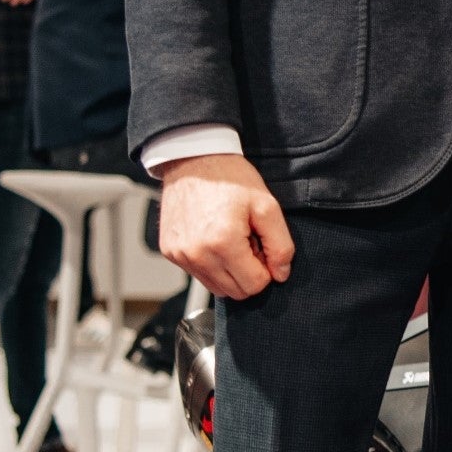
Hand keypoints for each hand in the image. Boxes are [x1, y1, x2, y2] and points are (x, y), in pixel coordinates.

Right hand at [158, 153, 292, 300]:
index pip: (255, 285)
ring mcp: (181, 255)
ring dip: (230, 271)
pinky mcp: (170, 252)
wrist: (193, 159)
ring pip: (217, 288)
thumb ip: (280, 245)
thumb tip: (280, 274)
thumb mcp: (267, 205)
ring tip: (230, 239)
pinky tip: (213, 238)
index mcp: (223, 243)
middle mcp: (198, 254)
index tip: (260, 244)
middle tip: (247, 241)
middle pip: (236, 292)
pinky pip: (199, 275)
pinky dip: (211, 264)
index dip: (265, 267)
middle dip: (248, 272)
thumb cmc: (230, 178)